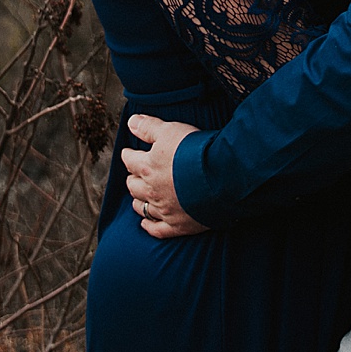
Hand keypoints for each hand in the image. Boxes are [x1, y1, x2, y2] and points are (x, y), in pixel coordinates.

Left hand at [122, 115, 207, 238]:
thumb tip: (131, 122)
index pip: (130, 161)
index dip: (129, 155)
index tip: (129, 153)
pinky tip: (145, 223)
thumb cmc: (196, 150)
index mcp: (147, 167)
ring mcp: (164, 209)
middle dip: (133, 178)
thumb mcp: (171, 130)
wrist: (222, 176)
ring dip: (138, 200)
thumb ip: (148, 127)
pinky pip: (156, 229)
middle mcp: (151, 190)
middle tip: (136, 174)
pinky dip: (148, 225)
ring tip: (140, 196)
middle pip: (133, 186)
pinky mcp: (177, 225)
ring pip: (142, 207)